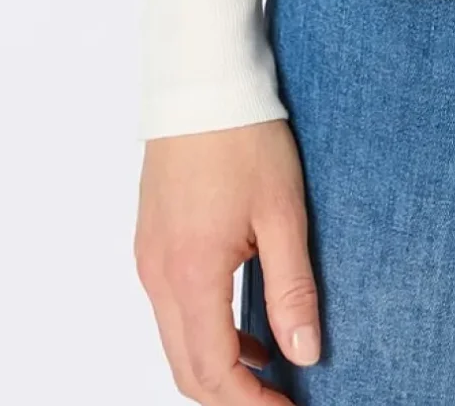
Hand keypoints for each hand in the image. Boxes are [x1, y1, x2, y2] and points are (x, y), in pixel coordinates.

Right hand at [135, 119, 322, 399]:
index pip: (214, 372)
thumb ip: (292, 288)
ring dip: (218, 366)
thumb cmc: (245, 138)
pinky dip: (204, 331)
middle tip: (279, 399)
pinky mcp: (151, 242)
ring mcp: (148, 259)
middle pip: (188, 369)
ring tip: (270, 366)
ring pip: (176, 342)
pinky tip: (243, 323)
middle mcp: (158, 276)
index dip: (251, 405)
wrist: (202, 80)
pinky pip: (171, 308)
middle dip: (231, 397)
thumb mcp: (283, 213)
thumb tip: (305, 352)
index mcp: (190, 275)